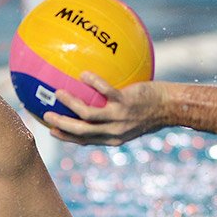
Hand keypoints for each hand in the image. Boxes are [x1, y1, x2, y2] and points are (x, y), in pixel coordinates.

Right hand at [41, 72, 166, 145]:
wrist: (171, 108)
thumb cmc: (151, 111)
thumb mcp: (131, 121)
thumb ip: (113, 117)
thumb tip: (97, 103)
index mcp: (112, 138)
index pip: (84, 141)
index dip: (66, 137)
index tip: (51, 130)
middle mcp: (114, 131)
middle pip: (81, 131)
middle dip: (61, 125)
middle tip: (45, 114)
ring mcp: (119, 117)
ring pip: (88, 114)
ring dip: (70, 104)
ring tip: (58, 92)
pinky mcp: (126, 102)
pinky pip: (105, 91)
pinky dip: (93, 83)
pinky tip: (84, 74)